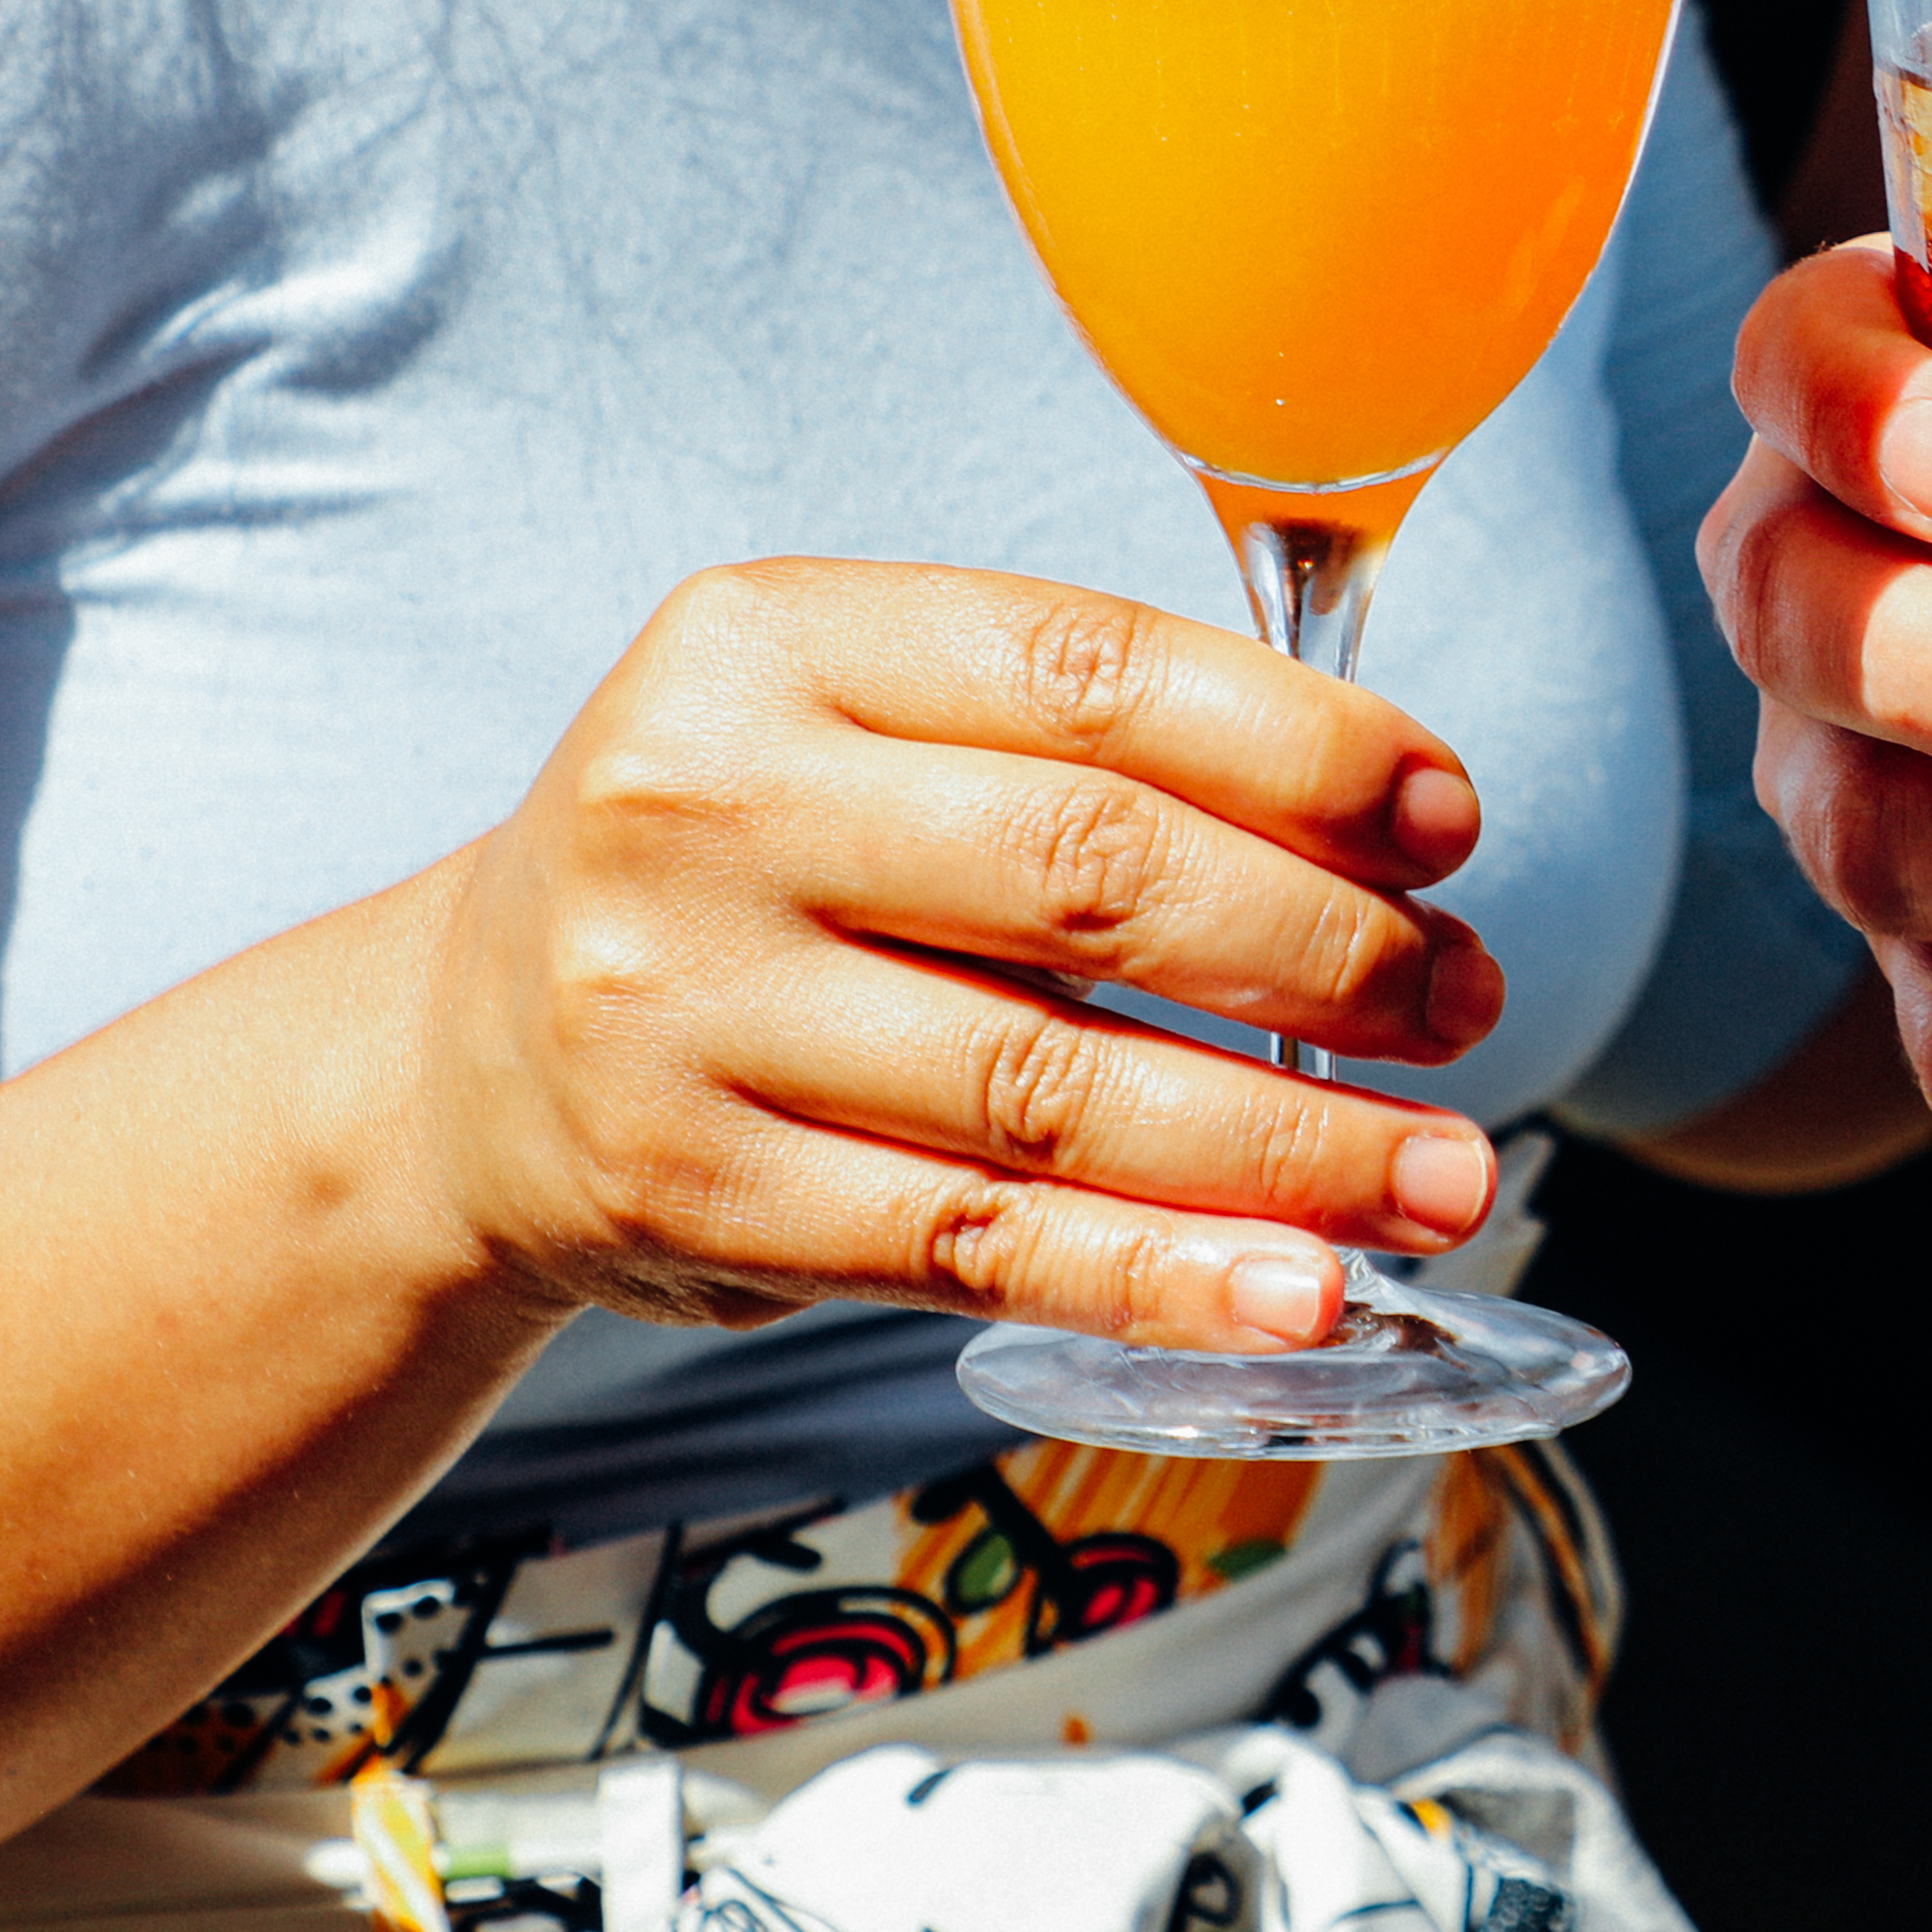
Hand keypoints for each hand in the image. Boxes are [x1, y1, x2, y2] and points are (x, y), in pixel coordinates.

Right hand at [403, 560, 1510, 1351]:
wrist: (461, 1061)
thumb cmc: (741, 873)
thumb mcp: (848, 728)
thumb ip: (1072, 741)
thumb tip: (1391, 829)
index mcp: (769, 639)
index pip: (1090, 673)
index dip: (1306, 751)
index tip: (1451, 822)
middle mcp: (705, 809)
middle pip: (1093, 874)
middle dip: (1328, 949)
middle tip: (1470, 998)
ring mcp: (682, 1010)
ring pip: (1056, 1087)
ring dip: (1291, 1144)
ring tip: (1447, 1172)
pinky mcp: (697, 1195)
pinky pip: (979, 1244)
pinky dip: (1165, 1276)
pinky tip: (1304, 1292)